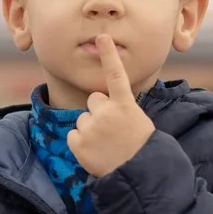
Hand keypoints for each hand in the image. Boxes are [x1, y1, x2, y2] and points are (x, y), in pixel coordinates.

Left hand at [67, 34, 155, 176]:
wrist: (136, 176)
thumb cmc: (138, 147)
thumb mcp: (137, 121)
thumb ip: (120, 107)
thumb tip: (101, 101)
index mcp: (125, 105)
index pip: (115, 75)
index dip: (109, 55)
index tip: (102, 37)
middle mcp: (107, 112)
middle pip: (94, 100)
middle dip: (99, 112)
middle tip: (112, 131)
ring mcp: (91, 127)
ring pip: (83, 118)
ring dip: (91, 129)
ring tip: (106, 144)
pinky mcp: (78, 142)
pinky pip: (73, 134)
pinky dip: (80, 143)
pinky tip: (95, 152)